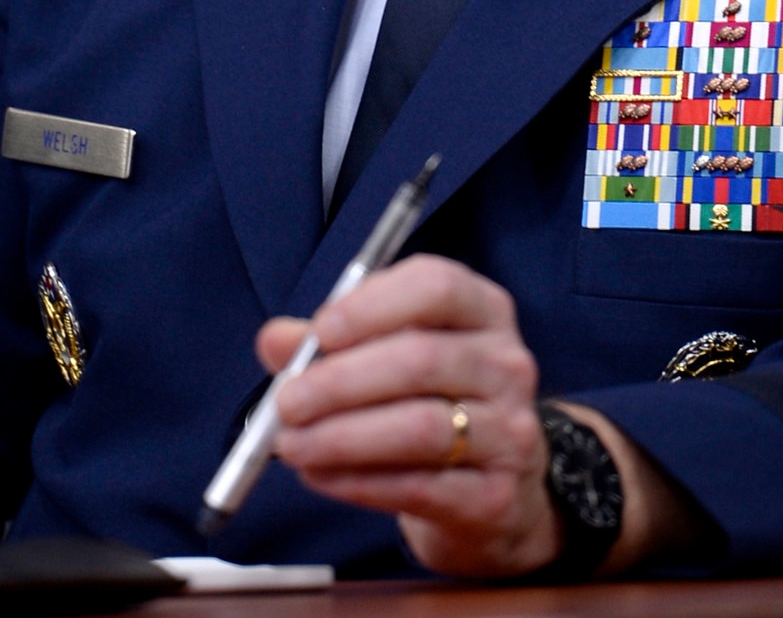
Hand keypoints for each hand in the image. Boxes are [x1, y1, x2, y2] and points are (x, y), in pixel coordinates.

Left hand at [257, 255, 559, 576]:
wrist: (492, 490)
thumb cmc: (433, 403)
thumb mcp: (392, 356)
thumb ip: (333, 342)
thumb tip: (274, 339)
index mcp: (483, 311)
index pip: (436, 286)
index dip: (372, 306)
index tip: (320, 332)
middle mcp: (506, 364)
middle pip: (421, 359)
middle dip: (341, 381)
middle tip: (286, 402)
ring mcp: (508, 430)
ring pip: (420, 427)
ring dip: (342, 436)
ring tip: (291, 444)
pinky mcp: (493, 495)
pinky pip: (417, 486)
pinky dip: (358, 481)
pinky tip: (320, 475)